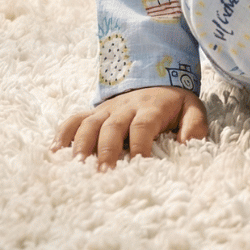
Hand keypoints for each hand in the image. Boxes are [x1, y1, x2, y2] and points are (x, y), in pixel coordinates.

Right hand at [53, 87, 207, 169]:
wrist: (155, 75)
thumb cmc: (173, 102)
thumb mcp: (191, 108)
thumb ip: (194, 126)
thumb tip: (188, 146)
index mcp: (150, 108)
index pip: (143, 126)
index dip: (139, 145)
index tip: (138, 166)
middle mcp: (125, 108)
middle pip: (112, 127)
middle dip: (106, 151)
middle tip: (102, 175)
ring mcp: (106, 110)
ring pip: (89, 124)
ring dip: (81, 145)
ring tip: (76, 167)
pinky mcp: (94, 113)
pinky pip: (74, 120)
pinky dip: (63, 134)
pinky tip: (55, 153)